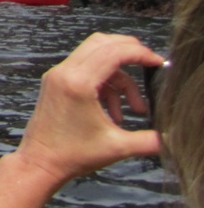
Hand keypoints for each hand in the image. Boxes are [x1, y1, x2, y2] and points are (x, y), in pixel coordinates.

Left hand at [14, 32, 162, 187]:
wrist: (39, 163)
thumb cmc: (73, 155)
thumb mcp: (117, 147)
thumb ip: (148, 140)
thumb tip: (168, 135)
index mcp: (78, 82)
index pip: (113, 51)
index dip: (140, 53)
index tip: (158, 63)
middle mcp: (64, 72)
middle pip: (102, 44)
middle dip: (129, 53)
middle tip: (149, 68)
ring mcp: (57, 75)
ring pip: (95, 58)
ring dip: (119, 79)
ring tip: (134, 109)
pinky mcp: (56, 83)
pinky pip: (86, 71)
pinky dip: (105, 86)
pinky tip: (114, 114)